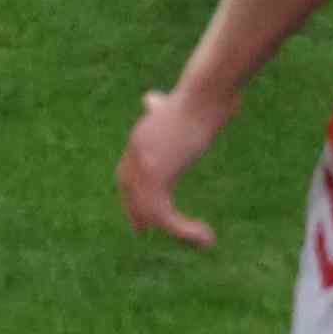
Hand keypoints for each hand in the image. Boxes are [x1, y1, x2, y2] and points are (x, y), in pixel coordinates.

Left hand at [118, 78, 234, 246]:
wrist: (202, 96)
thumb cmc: (197, 98)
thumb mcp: (172, 107)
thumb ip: (158, 109)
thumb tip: (149, 99)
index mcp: (141, 138)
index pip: (127, 173)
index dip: (131, 193)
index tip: (137, 209)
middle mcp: (137, 152)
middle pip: (130, 191)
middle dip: (137, 212)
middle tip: (142, 231)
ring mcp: (143, 163)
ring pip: (148, 208)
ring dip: (170, 228)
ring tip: (197, 238)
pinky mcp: (156, 173)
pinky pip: (165, 214)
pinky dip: (183, 230)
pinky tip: (205, 236)